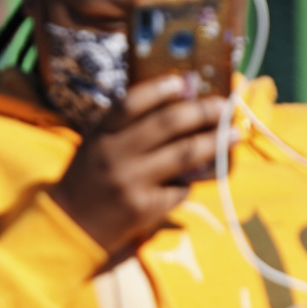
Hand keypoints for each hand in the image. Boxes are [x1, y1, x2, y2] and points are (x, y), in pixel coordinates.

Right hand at [48, 74, 223, 255]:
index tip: (184, 81)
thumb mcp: (98, 144)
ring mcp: (131, 183)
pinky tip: (201, 175)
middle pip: (166, 124)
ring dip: (214, 142)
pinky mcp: (145, 208)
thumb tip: (178, 101)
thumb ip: (128, 126)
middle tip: (223, 105)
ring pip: (183, 155)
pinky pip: (180, 188)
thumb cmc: (89, 179)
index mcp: (101, 134)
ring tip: (234, 133)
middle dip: (201, 111)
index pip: (131, 103)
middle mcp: (115, 155)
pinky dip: (192, 181)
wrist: (72, 226)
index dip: (159, 89)